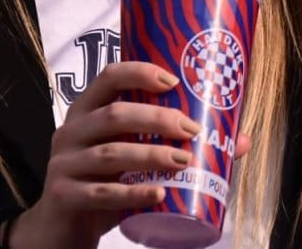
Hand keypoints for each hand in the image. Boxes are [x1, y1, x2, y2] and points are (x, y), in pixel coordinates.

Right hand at [9, 61, 250, 248]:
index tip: (174, 82)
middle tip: (193, 130)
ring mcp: (63, 164)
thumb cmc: (105, 182)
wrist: (60, 228)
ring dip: (151, 155)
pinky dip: (134, 193)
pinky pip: (102, 193)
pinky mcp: (63, 196)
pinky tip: (160, 193)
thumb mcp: (133, 160)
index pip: (109, 77)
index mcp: (87, 111)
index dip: (140, 73)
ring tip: (183, 160)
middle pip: (115, 115)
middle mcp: (71, 131)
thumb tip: (242, 141)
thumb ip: (176, 146)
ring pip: (111, 155)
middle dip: (158, 120)